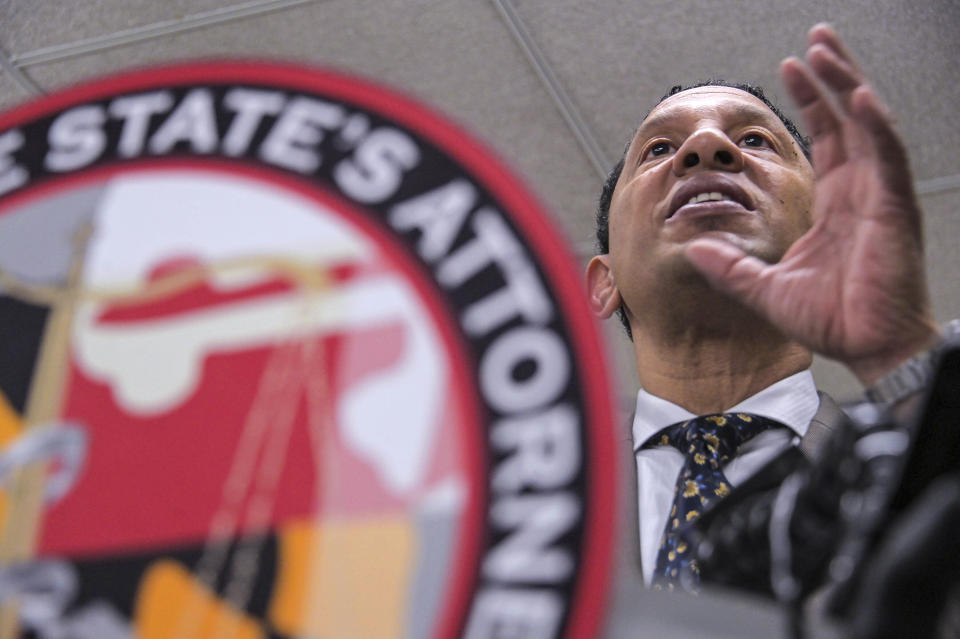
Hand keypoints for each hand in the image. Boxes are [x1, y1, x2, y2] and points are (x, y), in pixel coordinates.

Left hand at [683, 23, 939, 385]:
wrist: (864, 349)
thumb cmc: (831, 320)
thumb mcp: (764, 287)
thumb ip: (729, 266)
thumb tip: (692, 248)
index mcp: (835, 203)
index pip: (824, 137)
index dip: (808, 101)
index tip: (787, 71)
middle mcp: (861, 191)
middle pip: (847, 117)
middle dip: (830, 75)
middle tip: (815, 37)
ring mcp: (880, 196)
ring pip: (868, 124)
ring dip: (846, 83)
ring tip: (824, 49)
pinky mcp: (894, 209)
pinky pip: (887, 156)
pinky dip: (873, 124)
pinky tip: (855, 95)